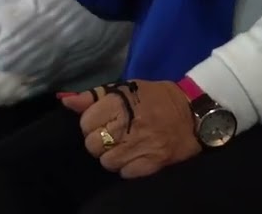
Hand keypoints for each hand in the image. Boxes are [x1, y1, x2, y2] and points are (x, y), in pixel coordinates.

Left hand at [61, 80, 200, 178]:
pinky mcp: (152, 162)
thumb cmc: (157, 97)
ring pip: (107, 162)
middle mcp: (126, 124)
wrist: (195, 112)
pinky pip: (125, 173)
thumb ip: (94, 96)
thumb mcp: (125, 88)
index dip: (91, 124)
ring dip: (112, 157)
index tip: (102, 122)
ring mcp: (139, 145)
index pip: (85, 123)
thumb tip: (66, 101)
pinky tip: (134, 157)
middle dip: (99, 142)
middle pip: (92, 145)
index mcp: (118, 102)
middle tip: (113, 135)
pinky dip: (127, 168)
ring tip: (124, 147)